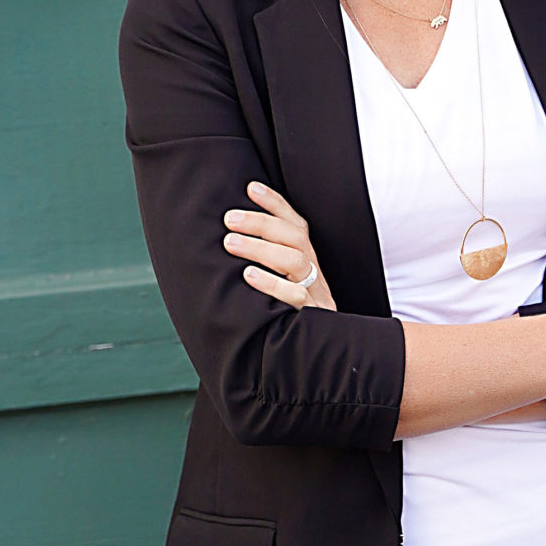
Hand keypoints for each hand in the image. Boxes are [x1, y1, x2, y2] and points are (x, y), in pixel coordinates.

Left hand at [225, 181, 337, 310]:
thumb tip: (229, 237)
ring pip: (296, 262)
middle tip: (228, 219)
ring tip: (230, 243)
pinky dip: (272, 284)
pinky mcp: (312, 319)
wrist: (315, 357)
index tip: (250, 188)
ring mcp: (316, 296)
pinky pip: (296, 297)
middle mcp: (315, 274)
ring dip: (261, 249)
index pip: (297, 224)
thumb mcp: (280, 285)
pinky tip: (248, 276)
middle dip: (261, 224)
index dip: (276, 204)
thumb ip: (264, 263)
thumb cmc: (286, 316)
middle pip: (296, 238)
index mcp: (309, 262)